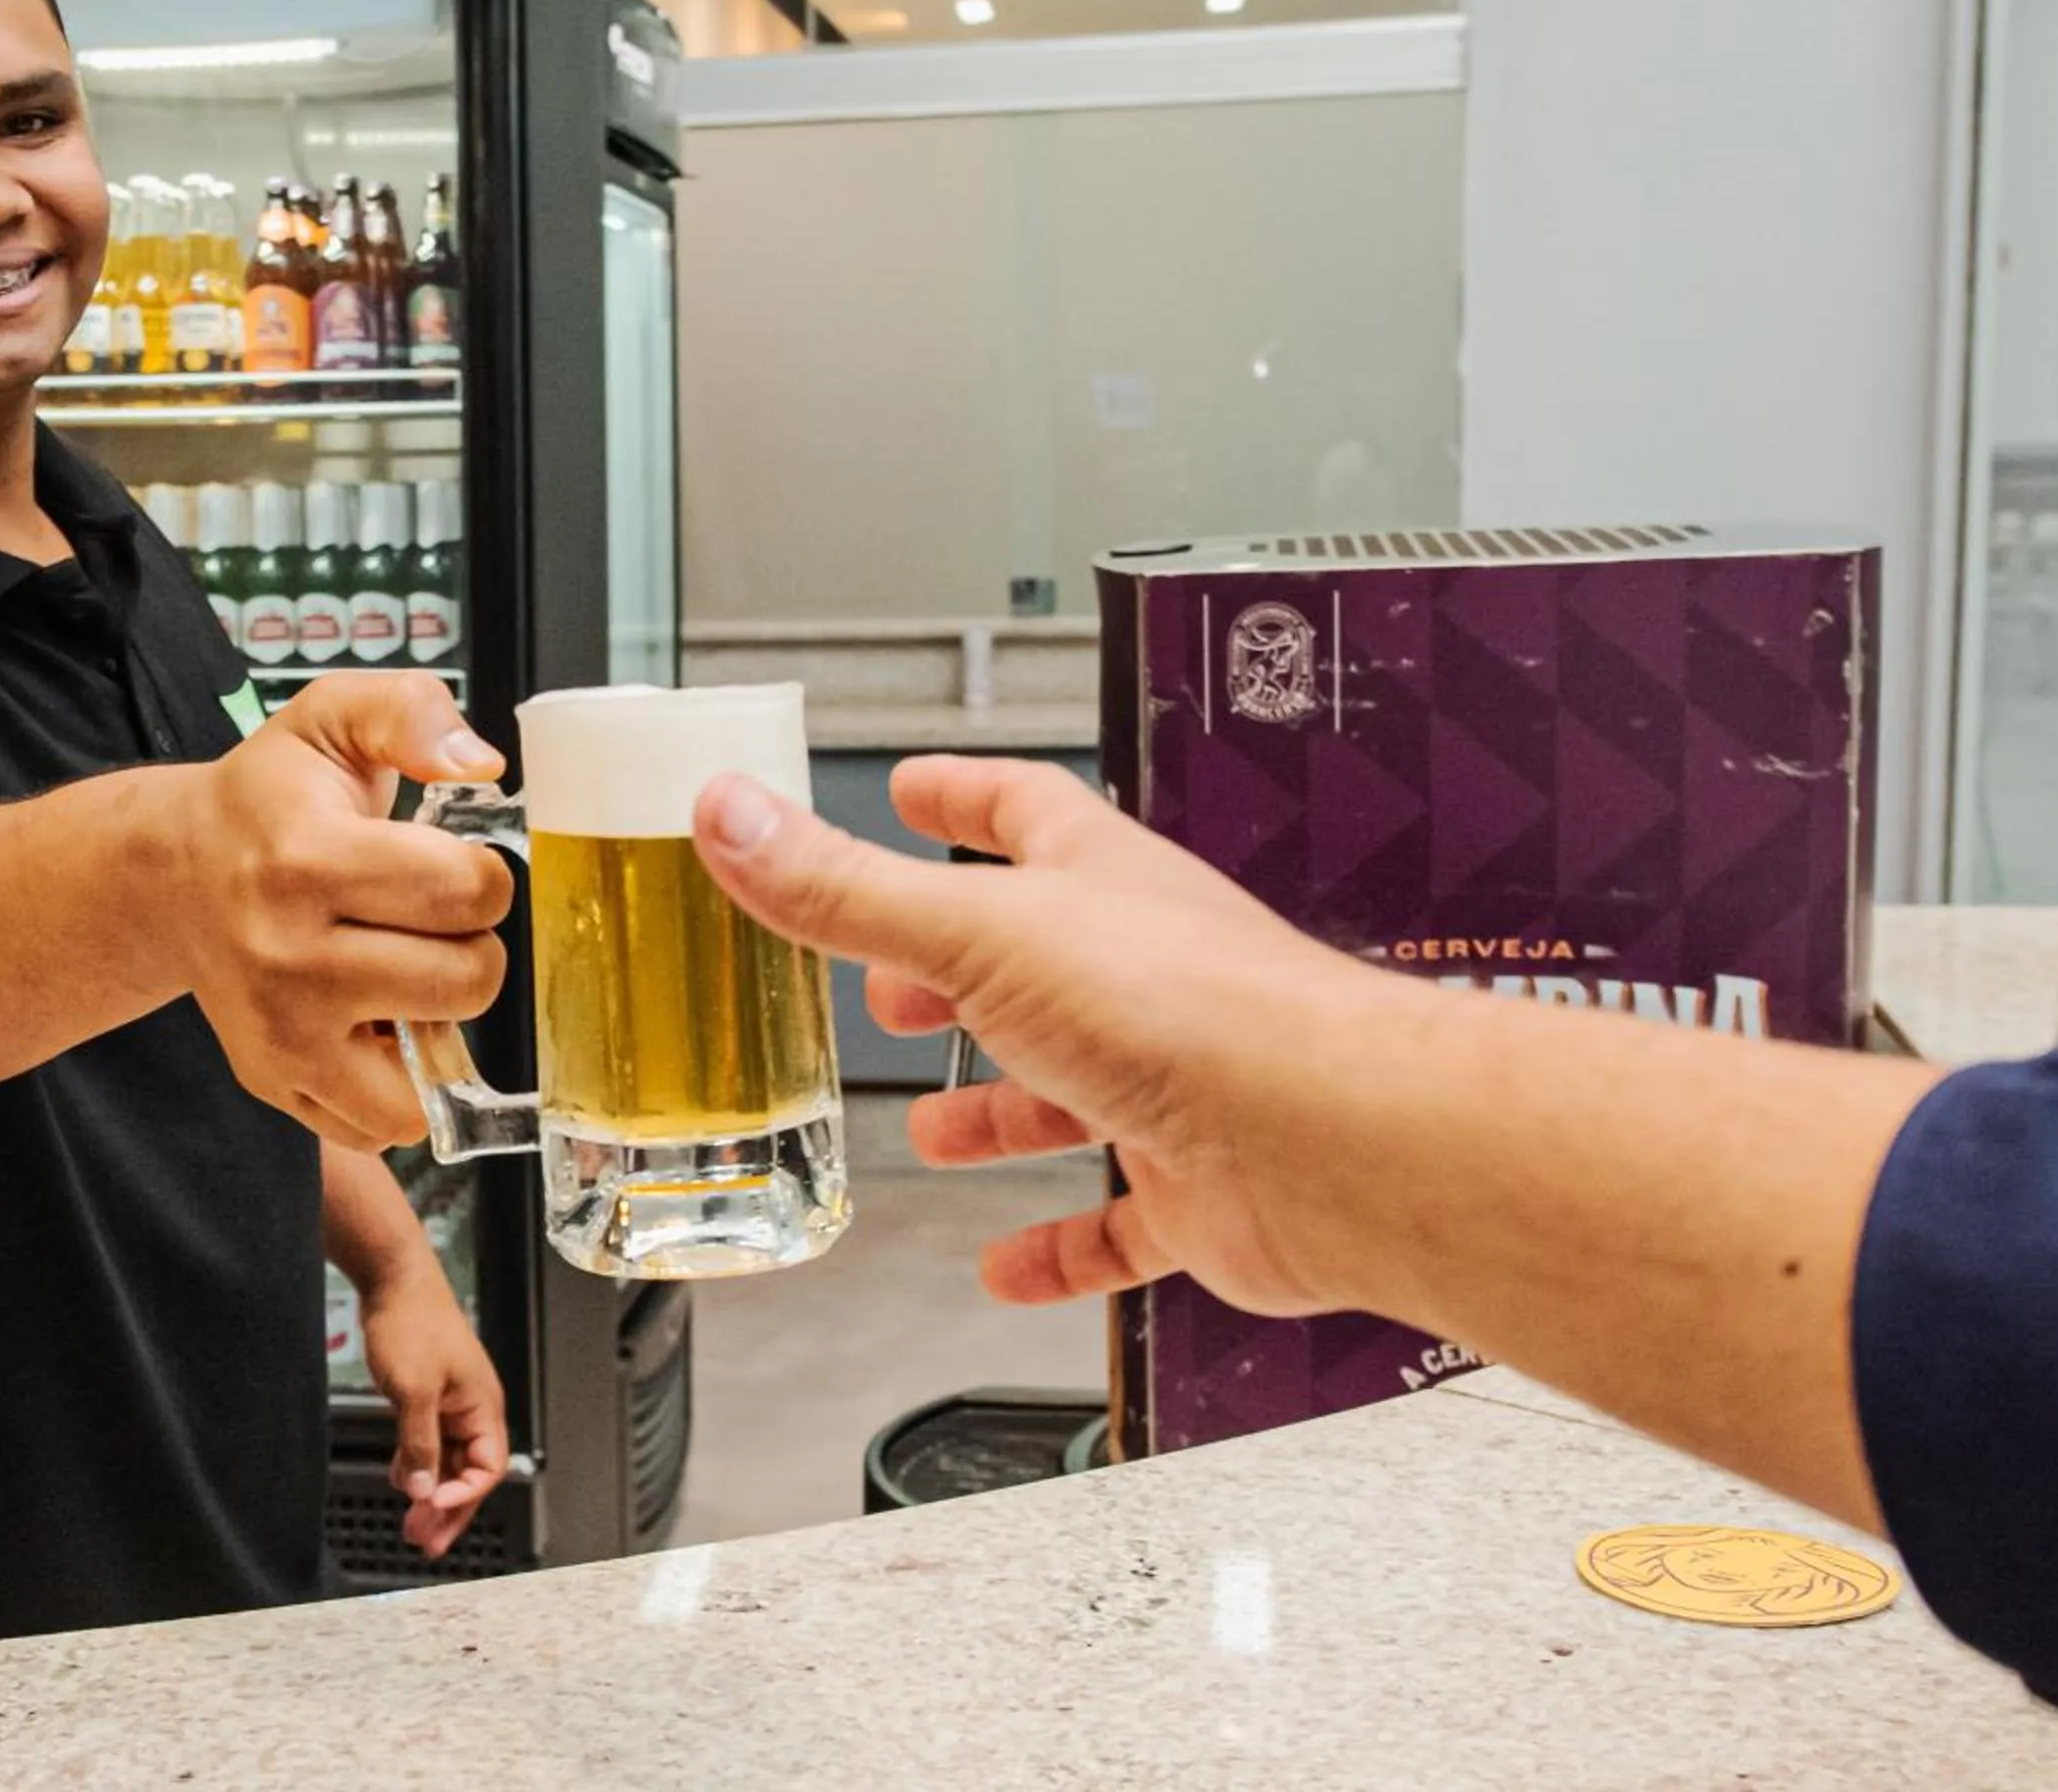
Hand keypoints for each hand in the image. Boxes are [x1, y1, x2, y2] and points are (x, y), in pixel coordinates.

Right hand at [171, 674, 512, 1150]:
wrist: (170, 877)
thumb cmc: (268, 800)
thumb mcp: (329, 718)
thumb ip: (410, 711)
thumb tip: (481, 765)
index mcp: (307, 859)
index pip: (467, 890)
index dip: (483, 874)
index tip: (448, 864)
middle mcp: (288, 956)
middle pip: (468, 979)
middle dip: (468, 943)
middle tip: (424, 919)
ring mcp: (280, 1033)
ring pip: (433, 1066)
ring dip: (439, 1018)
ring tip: (403, 972)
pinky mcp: (276, 1083)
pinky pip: (385, 1123)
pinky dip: (399, 1080)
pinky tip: (373, 1021)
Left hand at [358, 1263, 509, 1558]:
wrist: (393, 1280)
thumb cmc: (412, 1323)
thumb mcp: (414, 1390)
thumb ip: (420, 1444)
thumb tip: (423, 1491)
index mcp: (483, 1407)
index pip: (486, 1469)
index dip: (462, 1497)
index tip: (430, 1513)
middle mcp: (473, 1409)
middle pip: (469, 1473)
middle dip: (448, 1510)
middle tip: (424, 1543)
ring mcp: (451, 1403)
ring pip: (448, 1462)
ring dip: (430, 1493)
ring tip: (411, 1525)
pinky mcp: (429, 1396)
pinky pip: (430, 1443)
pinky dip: (417, 1465)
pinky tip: (400, 1481)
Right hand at [691, 755, 1391, 1318]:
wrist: (1326, 1141)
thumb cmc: (1192, 1012)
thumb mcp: (978, 934)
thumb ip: (845, 890)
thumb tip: (731, 818)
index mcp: (1096, 885)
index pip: (1021, 814)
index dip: (959, 799)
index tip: (911, 788)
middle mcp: (1139, 974)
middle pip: (1035, 962)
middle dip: (954, 975)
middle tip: (889, 988)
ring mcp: (1173, 1083)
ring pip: (1071, 1092)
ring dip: (1000, 1112)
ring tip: (935, 1129)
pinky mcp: (1198, 1190)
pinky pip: (1116, 1226)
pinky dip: (1057, 1249)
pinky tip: (1009, 1269)